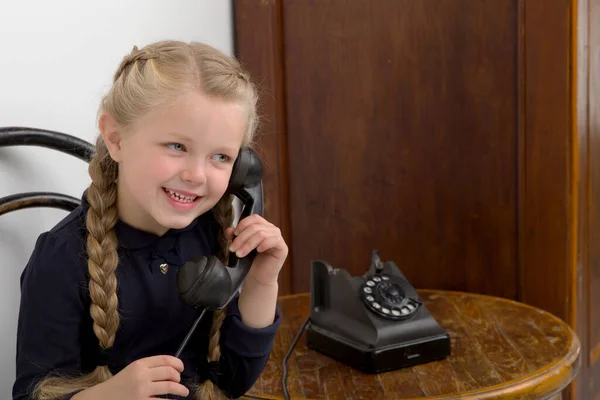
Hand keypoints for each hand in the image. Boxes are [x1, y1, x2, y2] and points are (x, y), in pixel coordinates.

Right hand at [73, 355, 188, 399]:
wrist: (102, 398)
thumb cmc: (120, 383)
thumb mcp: (133, 369)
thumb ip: (150, 367)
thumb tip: (172, 368)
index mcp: (140, 364)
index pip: (165, 360)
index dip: (178, 363)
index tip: (181, 368)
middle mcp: (142, 375)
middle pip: (169, 372)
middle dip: (178, 377)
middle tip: (179, 381)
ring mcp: (142, 390)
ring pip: (169, 386)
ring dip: (181, 389)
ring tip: (184, 392)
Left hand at [227, 214, 287, 284]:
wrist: (259, 277)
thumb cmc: (251, 261)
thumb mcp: (241, 246)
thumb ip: (236, 236)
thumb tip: (230, 230)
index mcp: (263, 226)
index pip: (254, 218)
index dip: (243, 224)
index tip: (234, 234)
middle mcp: (271, 230)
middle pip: (256, 227)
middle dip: (242, 238)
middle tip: (233, 248)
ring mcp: (278, 238)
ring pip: (262, 234)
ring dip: (248, 244)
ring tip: (239, 254)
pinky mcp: (282, 248)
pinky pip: (274, 240)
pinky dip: (264, 244)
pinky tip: (258, 250)